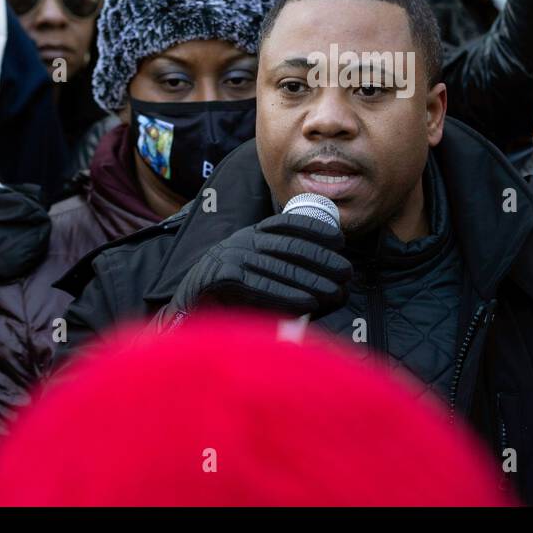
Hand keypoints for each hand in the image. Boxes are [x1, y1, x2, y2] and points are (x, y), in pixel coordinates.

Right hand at [155, 213, 351, 328]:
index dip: (316, 229)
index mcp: (251, 234)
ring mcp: (232, 257)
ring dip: (313, 280)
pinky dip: (288, 296)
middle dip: (322, 258)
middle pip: (290, 246)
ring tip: (335, 291)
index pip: (288, 223)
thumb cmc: (229, 294)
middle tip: (346, 273)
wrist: (186, 309)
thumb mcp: (254, 269)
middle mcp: (242, 241)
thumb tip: (327, 279)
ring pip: (280, 266)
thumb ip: (280, 268)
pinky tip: (309, 304)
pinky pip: (261, 286)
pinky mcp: (222, 277)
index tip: (339, 240)